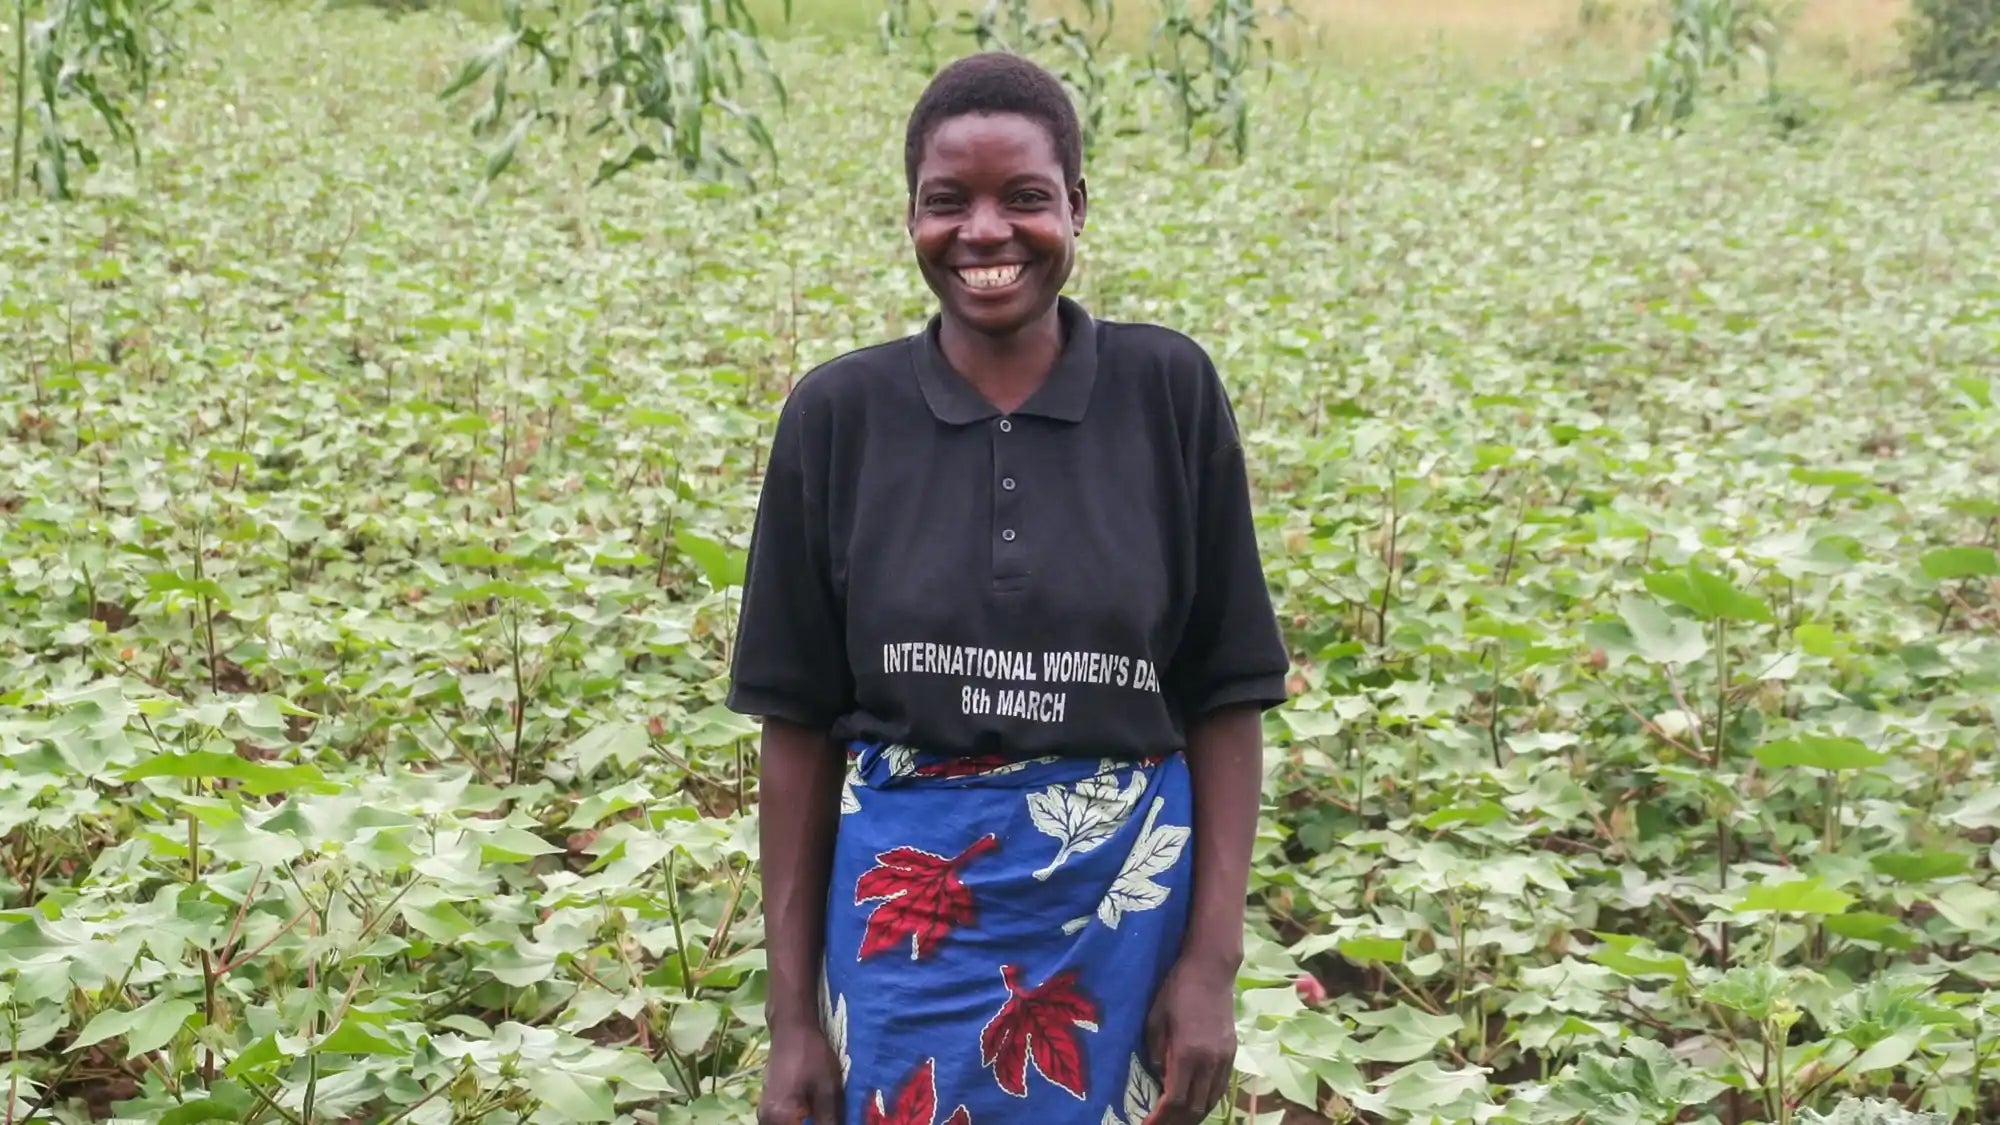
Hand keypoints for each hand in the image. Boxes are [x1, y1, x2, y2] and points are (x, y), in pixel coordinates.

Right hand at [758, 1025, 843, 1124]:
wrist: (791, 1027)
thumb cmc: (811, 1055)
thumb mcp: (828, 1090)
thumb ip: (831, 1121)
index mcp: (779, 1119)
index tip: (835, 1122)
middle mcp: (766, 1120)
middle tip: (833, 1118)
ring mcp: (766, 1114)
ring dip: (809, 1124)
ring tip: (827, 1116)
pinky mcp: (770, 1107)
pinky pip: (786, 1123)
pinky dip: (802, 1122)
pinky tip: (817, 1115)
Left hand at [1141, 956, 1237, 1124]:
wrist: (1211, 969)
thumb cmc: (1177, 989)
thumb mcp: (1155, 1019)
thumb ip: (1155, 1052)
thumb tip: (1158, 1077)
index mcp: (1187, 1053)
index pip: (1175, 1100)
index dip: (1161, 1118)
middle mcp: (1210, 1061)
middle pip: (1195, 1107)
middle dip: (1175, 1123)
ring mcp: (1224, 1058)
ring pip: (1211, 1100)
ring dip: (1193, 1116)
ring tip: (1175, 1121)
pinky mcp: (1232, 1053)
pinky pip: (1220, 1088)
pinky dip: (1207, 1101)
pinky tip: (1195, 1104)